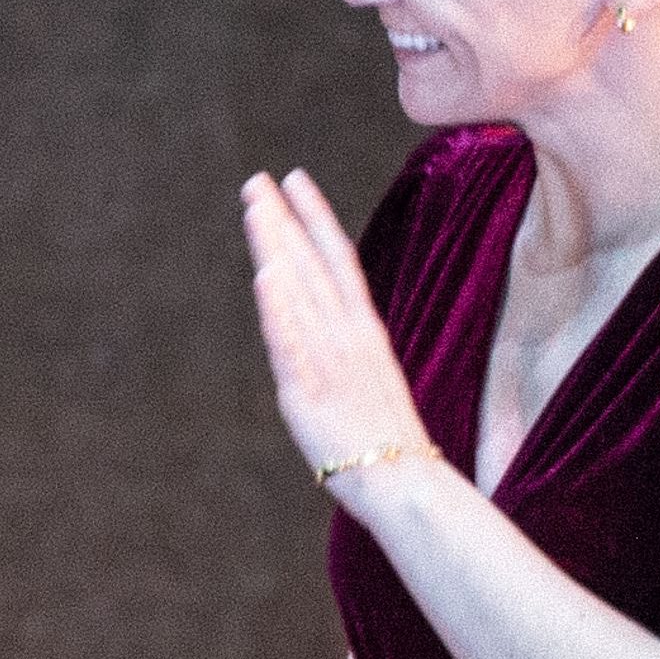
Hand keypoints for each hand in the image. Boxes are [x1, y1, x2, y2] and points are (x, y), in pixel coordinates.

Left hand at [239, 168, 428, 478]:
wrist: (403, 480)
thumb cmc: (383, 436)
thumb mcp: (364, 376)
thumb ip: (339, 346)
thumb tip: (315, 323)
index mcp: (363, 329)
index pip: (338, 257)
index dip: (316, 215)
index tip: (295, 178)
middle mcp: (347, 334)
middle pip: (312, 265)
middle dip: (284, 220)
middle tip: (257, 180)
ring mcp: (328, 360)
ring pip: (299, 293)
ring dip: (277, 248)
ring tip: (256, 208)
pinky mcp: (309, 391)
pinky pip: (292, 345)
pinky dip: (279, 311)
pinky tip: (265, 278)